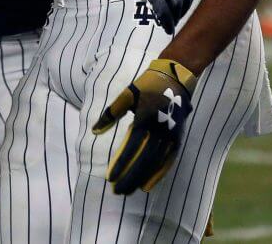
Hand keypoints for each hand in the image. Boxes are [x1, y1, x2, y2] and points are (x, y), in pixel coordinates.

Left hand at [92, 58, 197, 193]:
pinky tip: (147, 186)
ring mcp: (170, 137)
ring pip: (155, 164)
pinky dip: (158, 175)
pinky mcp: (177, 140)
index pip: (130, 148)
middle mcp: (159, 131)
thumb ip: (110, 114)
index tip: (109, 178)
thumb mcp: (126, 95)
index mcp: (144, 120)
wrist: (175, 79)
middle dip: (129, 177)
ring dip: (141, 179)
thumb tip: (94, 130)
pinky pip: (168, 162)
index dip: (120, 164)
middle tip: (117, 191)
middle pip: (143, 160)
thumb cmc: (146, 86)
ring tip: (128, 191)